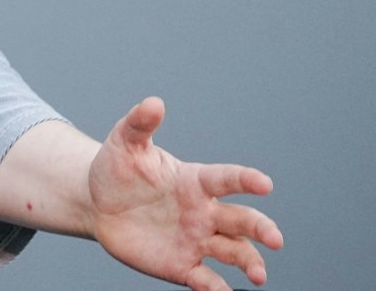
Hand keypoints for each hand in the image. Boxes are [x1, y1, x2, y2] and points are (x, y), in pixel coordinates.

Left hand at [87, 98, 281, 290]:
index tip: (265, 183)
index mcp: (195, 181)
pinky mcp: (182, 265)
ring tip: (259, 276)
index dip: (246, 180)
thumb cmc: (117, 169)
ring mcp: (196, 240)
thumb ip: (140, 123)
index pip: (226, 179)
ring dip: (249, 263)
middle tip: (275, 239)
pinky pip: (205, 279)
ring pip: (233, 251)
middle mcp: (203, 211)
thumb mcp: (124, 144)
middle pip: (241, 219)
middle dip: (260, 228)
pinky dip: (216, 289)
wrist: (99, 205)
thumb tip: (154, 102)